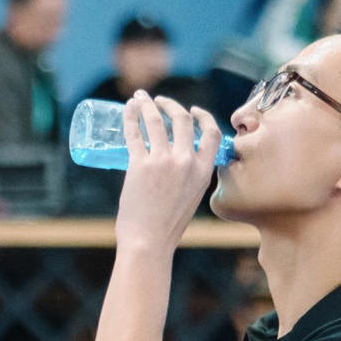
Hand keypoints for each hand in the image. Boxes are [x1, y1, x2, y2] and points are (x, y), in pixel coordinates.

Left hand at [115, 94, 223, 260]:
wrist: (149, 242)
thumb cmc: (167, 226)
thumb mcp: (191, 197)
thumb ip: (189, 178)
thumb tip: (177, 164)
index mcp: (204, 171)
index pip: (211, 134)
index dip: (203, 117)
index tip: (192, 110)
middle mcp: (186, 162)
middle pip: (182, 120)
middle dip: (170, 105)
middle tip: (158, 101)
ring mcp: (163, 162)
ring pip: (156, 122)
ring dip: (147, 105)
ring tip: (139, 98)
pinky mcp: (139, 165)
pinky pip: (135, 133)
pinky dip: (130, 116)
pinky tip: (128, 108)